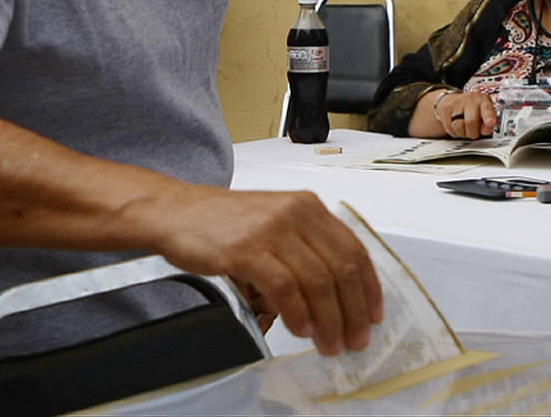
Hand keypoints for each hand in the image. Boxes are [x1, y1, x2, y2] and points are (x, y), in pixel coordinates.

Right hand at [138, 188, 383, 356]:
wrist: (177, 211)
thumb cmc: (223, 222)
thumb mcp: (275, 220)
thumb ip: (306, 245)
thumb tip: (339, 292)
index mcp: (308, 206)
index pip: (353, 250)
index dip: (369, 289)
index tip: (373, 316)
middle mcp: (295, 213)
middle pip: (340, 269)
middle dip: (353, 312)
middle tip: (353, 340)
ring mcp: (271, 230)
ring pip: (317, 281)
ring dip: (328, 320)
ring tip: (328, 343)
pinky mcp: (247, 249)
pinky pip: (285, 286)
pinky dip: (297, 313)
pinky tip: (300, 329)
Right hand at [433, 91, 496, 139]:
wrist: (452, 101)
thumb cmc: (472, 110)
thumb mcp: (483, 116)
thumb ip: (487, 125)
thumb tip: (486, 130)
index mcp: (483, 100)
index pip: (487, 109)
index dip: (489, 117)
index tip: (490, 122)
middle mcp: (471, 99)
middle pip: (471, 122)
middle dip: (472, 133)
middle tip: (473, 131)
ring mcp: (456, 102)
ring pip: (459, 126)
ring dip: (462, 133)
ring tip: (464, 127)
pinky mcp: (445, 108)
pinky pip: (450, 128)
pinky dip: (454, 131)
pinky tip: (455, 124)